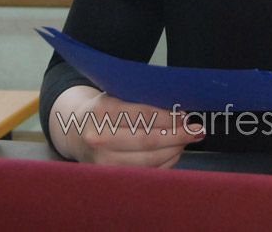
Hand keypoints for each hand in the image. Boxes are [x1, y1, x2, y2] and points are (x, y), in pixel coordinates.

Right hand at [49, 86, 204, 166]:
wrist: (75, 131)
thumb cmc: (103, 112)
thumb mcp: (116, 96)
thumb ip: (141, 101)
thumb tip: (179, 109)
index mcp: (102, 111)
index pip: (143, 115)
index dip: (169, 116)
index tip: (186, 116)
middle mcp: (99, 137)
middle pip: (148, 140)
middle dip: (177, 135)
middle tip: (196, 130)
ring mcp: (102, 160)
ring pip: (148, 160)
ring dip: (173, 150)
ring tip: (186, 141)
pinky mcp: (109, 175)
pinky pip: (145, 172)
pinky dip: (164, 163)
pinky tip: (173, 152)